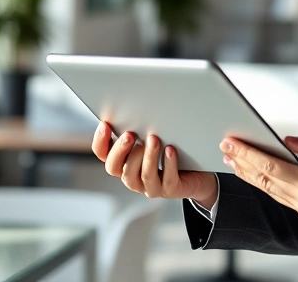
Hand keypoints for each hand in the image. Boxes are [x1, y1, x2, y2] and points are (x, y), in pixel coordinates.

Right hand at [91, 121, 217, 206]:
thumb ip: (139, 129)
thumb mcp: (151, 138)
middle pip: (115, 168)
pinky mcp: (170, 189)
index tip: (105, 124)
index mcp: (123, 163)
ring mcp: (150, 186)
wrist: (196, 171)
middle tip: (130, 135)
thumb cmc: (168, 149)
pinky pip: (167, 179)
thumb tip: (133, 107)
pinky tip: (170, 149)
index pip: (103, 155)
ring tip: (153, 139)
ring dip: (147, 156)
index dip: (100, 141)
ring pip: (143, 175)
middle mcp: (132, 177)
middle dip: (121, 151)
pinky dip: (169, 164)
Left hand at [220, 135, 297, 220]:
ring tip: (231, 160)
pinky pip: (277, 196)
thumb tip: (286, 140)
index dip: (247, 154)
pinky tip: (252, 175)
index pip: (270, 166)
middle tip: (225, 148)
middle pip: (263, 179)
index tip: (232, 143)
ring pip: (267, 190)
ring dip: (247, 175)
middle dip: (241, 162)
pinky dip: (262, 184)